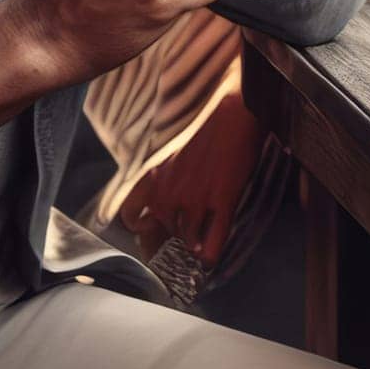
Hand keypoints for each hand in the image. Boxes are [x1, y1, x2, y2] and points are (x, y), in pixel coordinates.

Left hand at [119, 76, 263, 267]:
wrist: (237, 111)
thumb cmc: (208, 126)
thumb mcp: (175, 151)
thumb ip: (166, 176)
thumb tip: (168, 196)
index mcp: (155, 179)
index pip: (133, 218)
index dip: (142, 229)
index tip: (149, 232)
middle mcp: (170, 194)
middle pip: (163, 233)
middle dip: (171, 240)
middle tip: (179, 243)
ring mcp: (196, 200)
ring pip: (188, 239)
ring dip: (192, 246)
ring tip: (197, 249)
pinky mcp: (222, 201)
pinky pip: (214, 239)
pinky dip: (211, 252)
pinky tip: (210, 257)